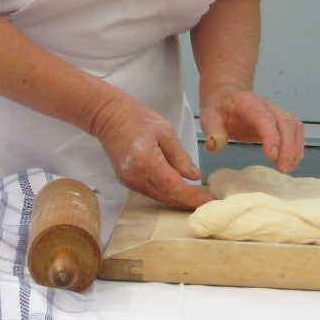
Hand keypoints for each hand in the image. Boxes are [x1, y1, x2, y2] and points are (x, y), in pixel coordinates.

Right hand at [91, 94, 212, 210]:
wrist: (109, 117)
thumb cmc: (139, 119)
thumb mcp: (166, 132)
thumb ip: (180, 157)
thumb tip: (196, 177)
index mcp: (147, 162)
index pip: (174, 188)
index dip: (193, 198)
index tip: (210, 202)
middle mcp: (136, 177)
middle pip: (167, 197)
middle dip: (188, 202)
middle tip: (208, 202)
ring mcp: (129, 181)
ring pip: (159, 197)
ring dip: (177, 199)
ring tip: (197, 197)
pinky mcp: (126, 181)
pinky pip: (150, 192)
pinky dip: (166, 193)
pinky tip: (178, 190)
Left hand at [200, 87, 304, 173]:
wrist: (227, 94)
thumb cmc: (219, 108)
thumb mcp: (208, 116)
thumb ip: (212, 130)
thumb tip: (216, 145)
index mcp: (247, 103)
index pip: (264, 118)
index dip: (271, 136)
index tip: (272, 156)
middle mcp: (267, 105)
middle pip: (285, 123)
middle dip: (287, 147)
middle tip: (282, 169)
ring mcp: (276, 111)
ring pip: (294, 126)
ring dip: (295, 148)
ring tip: (287, 168)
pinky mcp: (281, 119)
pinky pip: (296, 129)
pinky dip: (297, 145)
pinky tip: (291, 161)